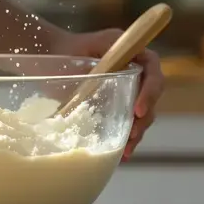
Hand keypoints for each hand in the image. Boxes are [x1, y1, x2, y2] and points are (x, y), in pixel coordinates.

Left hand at [52, 30, 164, 159]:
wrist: (51, 55)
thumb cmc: (63, 50)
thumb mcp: (77, 52)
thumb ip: (90, 66)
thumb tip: (96, 85)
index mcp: (128, 50)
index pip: (151, 68)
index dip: (150, 90)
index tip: (138, 110)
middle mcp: (133, 68)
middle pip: (151, 94)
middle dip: (144, 117)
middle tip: (132, 136)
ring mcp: (127, 87)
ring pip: (142, 110)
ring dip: (137, 131)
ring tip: (126, 150)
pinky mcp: (118, 103)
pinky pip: (128, 119)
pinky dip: (126, 136)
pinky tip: (121, 153)